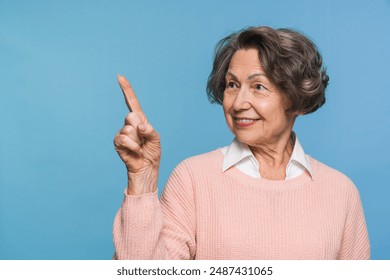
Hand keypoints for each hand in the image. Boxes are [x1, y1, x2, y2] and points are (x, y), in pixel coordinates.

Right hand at [114, 75, 160, 194]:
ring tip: (139, 147)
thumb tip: (139, 126)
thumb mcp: (156, 139)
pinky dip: (132, 146)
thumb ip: (150, 130)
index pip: (132, 102)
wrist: (147, 168)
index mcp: (140, 120)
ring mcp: (122, 133)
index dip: (126, 89)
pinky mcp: (117, 142)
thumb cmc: (152, 152)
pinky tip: (135, 151)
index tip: (120, 76)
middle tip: (143, 139)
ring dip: (137, 140)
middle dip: (139, 128)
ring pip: (128, 129)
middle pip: (131, 115)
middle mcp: (129, 124)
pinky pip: (123, 138)